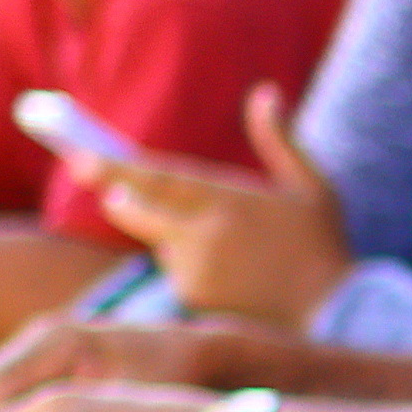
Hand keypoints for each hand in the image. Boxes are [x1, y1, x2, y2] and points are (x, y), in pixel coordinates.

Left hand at [98, 84, 352, 327]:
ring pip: (159, 241)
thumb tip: (265, 94)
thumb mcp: (312, 187)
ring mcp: (192, 270)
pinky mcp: (191, 299)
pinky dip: (190, 265)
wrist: (333, 317)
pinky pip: (175, 271)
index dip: (114, 168)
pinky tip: (230, 273)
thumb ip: (280, 140)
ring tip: (229, 246)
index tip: (79, 158)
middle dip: (119, 195)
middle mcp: (201, 235)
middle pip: (134, 210)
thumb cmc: (322, 246)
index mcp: (226, 200)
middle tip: (116, 190)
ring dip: (172, 235)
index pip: (156, 180)